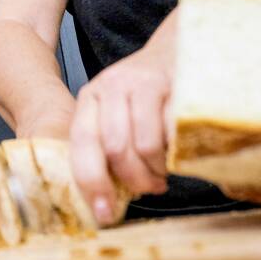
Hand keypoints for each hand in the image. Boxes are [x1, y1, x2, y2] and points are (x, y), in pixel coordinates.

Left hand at [69, 42, 173, 224]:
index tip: (103, 212)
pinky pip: (171, 133)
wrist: (175, 47)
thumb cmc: (144, 91)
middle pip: (115, 149)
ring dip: (157, 170)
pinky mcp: (169, 83)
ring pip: (144, 145)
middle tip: (149, 188)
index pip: (81, 144)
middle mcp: (110, 87)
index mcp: (90, 99)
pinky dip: (177, 153)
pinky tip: (179, 153)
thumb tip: (105, 200)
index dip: (91, 182)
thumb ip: (108, 143)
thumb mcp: (116, 110)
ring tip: (164, 170)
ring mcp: (139, 83)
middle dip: (133, 180)